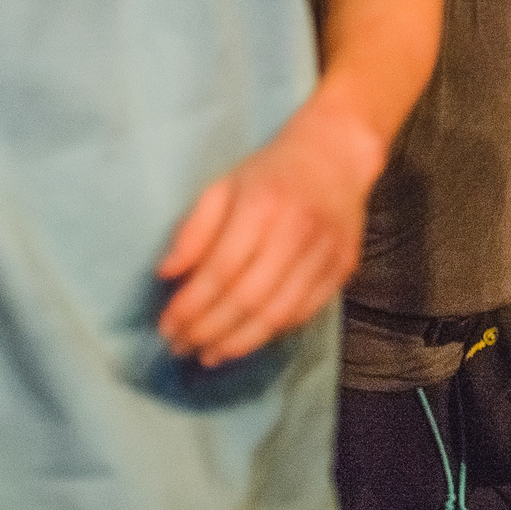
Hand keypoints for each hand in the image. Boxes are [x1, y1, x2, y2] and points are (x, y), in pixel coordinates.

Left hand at [157, 99, 384, 365]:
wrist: (335, 155)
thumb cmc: (270, 172)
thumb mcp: (223, 186)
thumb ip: (193, 230)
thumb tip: (166, 274)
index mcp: (262, 205)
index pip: (221, 270)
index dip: (191, 305)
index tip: (166, 327)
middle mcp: (297, 231)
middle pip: (248, 297)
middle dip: (208, 330)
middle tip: (181, 347)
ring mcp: (325, 252)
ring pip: (278, 313)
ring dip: (238, 342)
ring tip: (209, 354)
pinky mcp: (343, 267)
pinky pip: (304, 313)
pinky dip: (272, 333)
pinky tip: (246, 340)